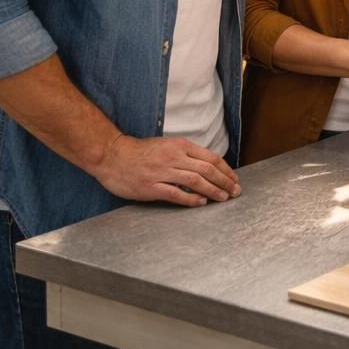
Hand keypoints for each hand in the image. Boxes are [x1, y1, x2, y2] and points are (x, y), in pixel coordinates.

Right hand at [91, 135, 240, 206]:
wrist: (113, 155)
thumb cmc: (141, 152)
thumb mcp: (168, 145)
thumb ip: (187, 154)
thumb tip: (209, 166)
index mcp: (180, 146)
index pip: (211, 158)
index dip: (226, 170)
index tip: (234, 179)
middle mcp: (174, 157)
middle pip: (207, 170)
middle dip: (224, 182)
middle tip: (235, 192)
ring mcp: (162, 172)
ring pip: (195, 181)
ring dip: (212, 191)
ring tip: (223, 198)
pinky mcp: (150, 187)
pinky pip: (175, 194)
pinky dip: (191, 199)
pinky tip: (201, 203)